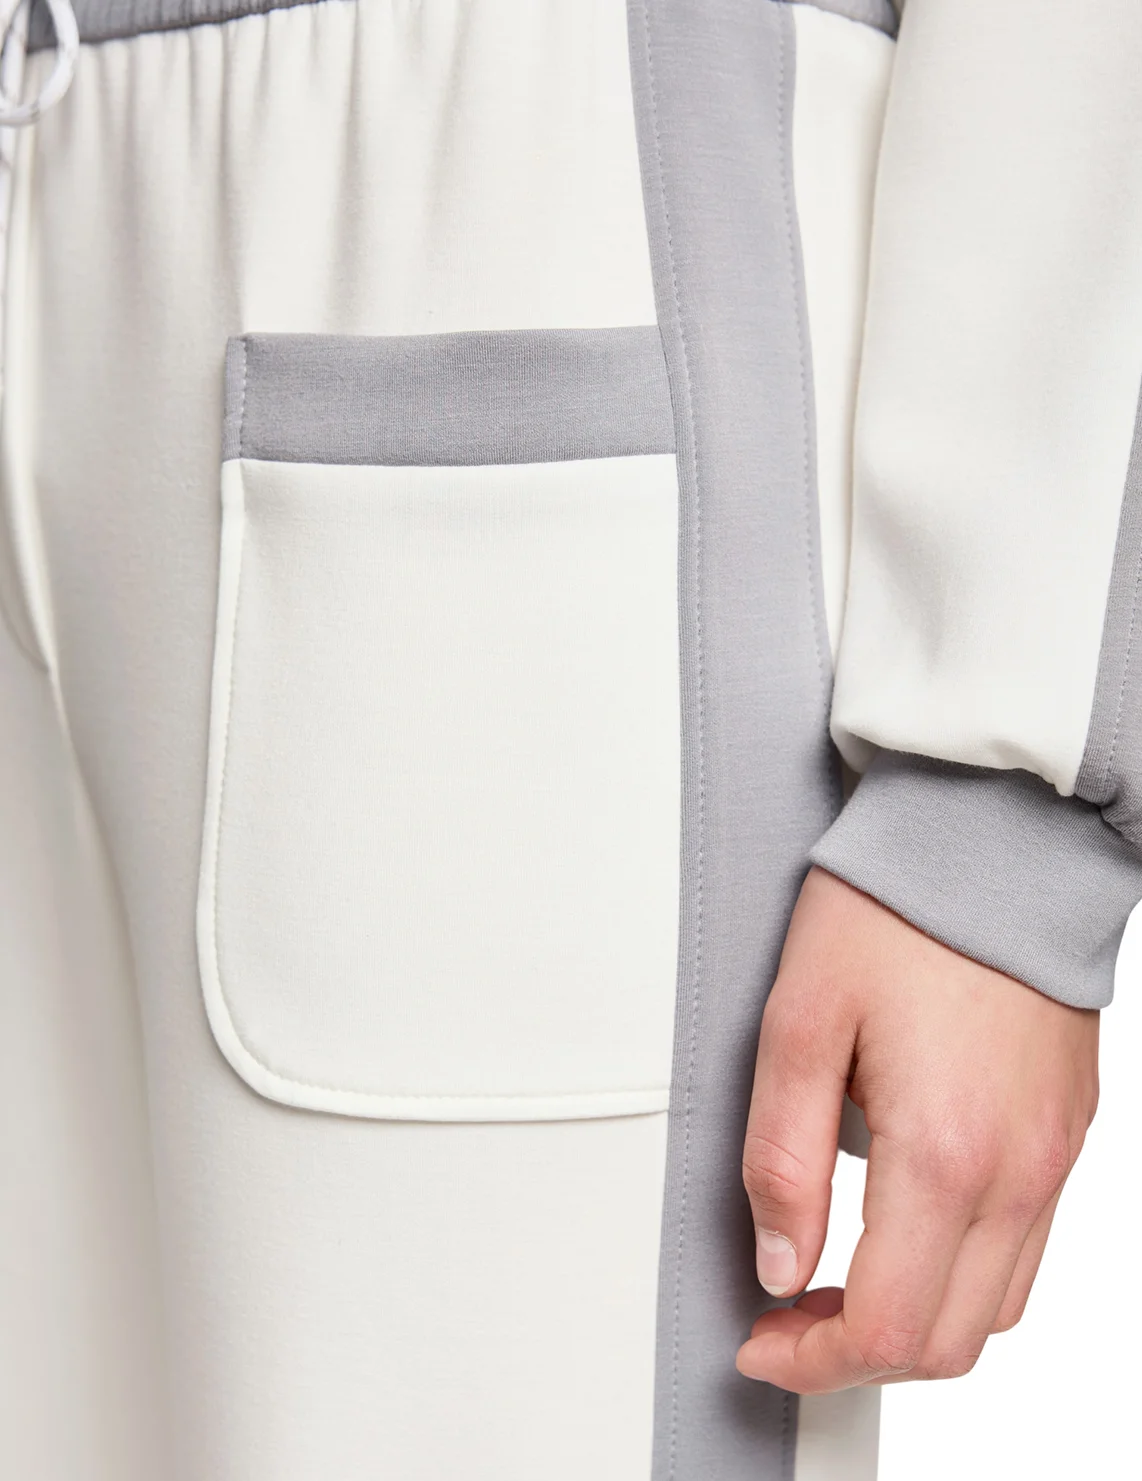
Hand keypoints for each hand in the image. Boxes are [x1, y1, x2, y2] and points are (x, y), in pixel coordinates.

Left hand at [736, 866, 1098, 1392]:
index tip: (763, 1340)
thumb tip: (779, 1263)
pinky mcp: (1068, 1131)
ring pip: (996, 1308)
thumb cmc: (895, 910)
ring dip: (915, 1322)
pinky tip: (908, 1229)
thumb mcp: (797, 1024)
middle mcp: (1017, 1172)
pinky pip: (1028, 1247)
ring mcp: (1053, 1157)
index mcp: (945, 1154)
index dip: (812, 1362)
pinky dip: (965, 1275)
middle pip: (948, 1343)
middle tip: (789, 1320)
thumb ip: (780, 1158)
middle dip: (858, 1357)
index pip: (885, 1329)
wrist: (993, 836)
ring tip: (840, 1280)